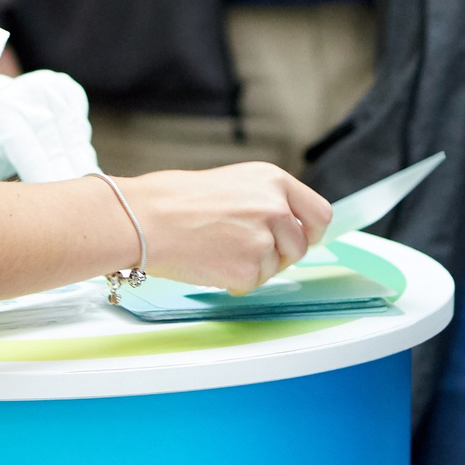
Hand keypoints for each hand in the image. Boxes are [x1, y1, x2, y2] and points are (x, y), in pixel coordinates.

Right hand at [115, 163, 331, 293]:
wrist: (145, 219)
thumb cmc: (175, 199)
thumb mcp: (234, 183)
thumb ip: (266, 200)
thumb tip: (288, 225)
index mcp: (273, 180)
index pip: (319, 213)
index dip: (311, 231)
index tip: (303, 238)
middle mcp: (276, 208)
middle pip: (301, 246)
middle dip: (279, 254)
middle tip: (245, 249)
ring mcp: (264, 240)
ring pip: (275, 268)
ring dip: (253, 266)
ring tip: (217, 249)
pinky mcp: (248, 270)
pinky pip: (253, 284)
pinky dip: (234, 281)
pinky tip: (210, 262)